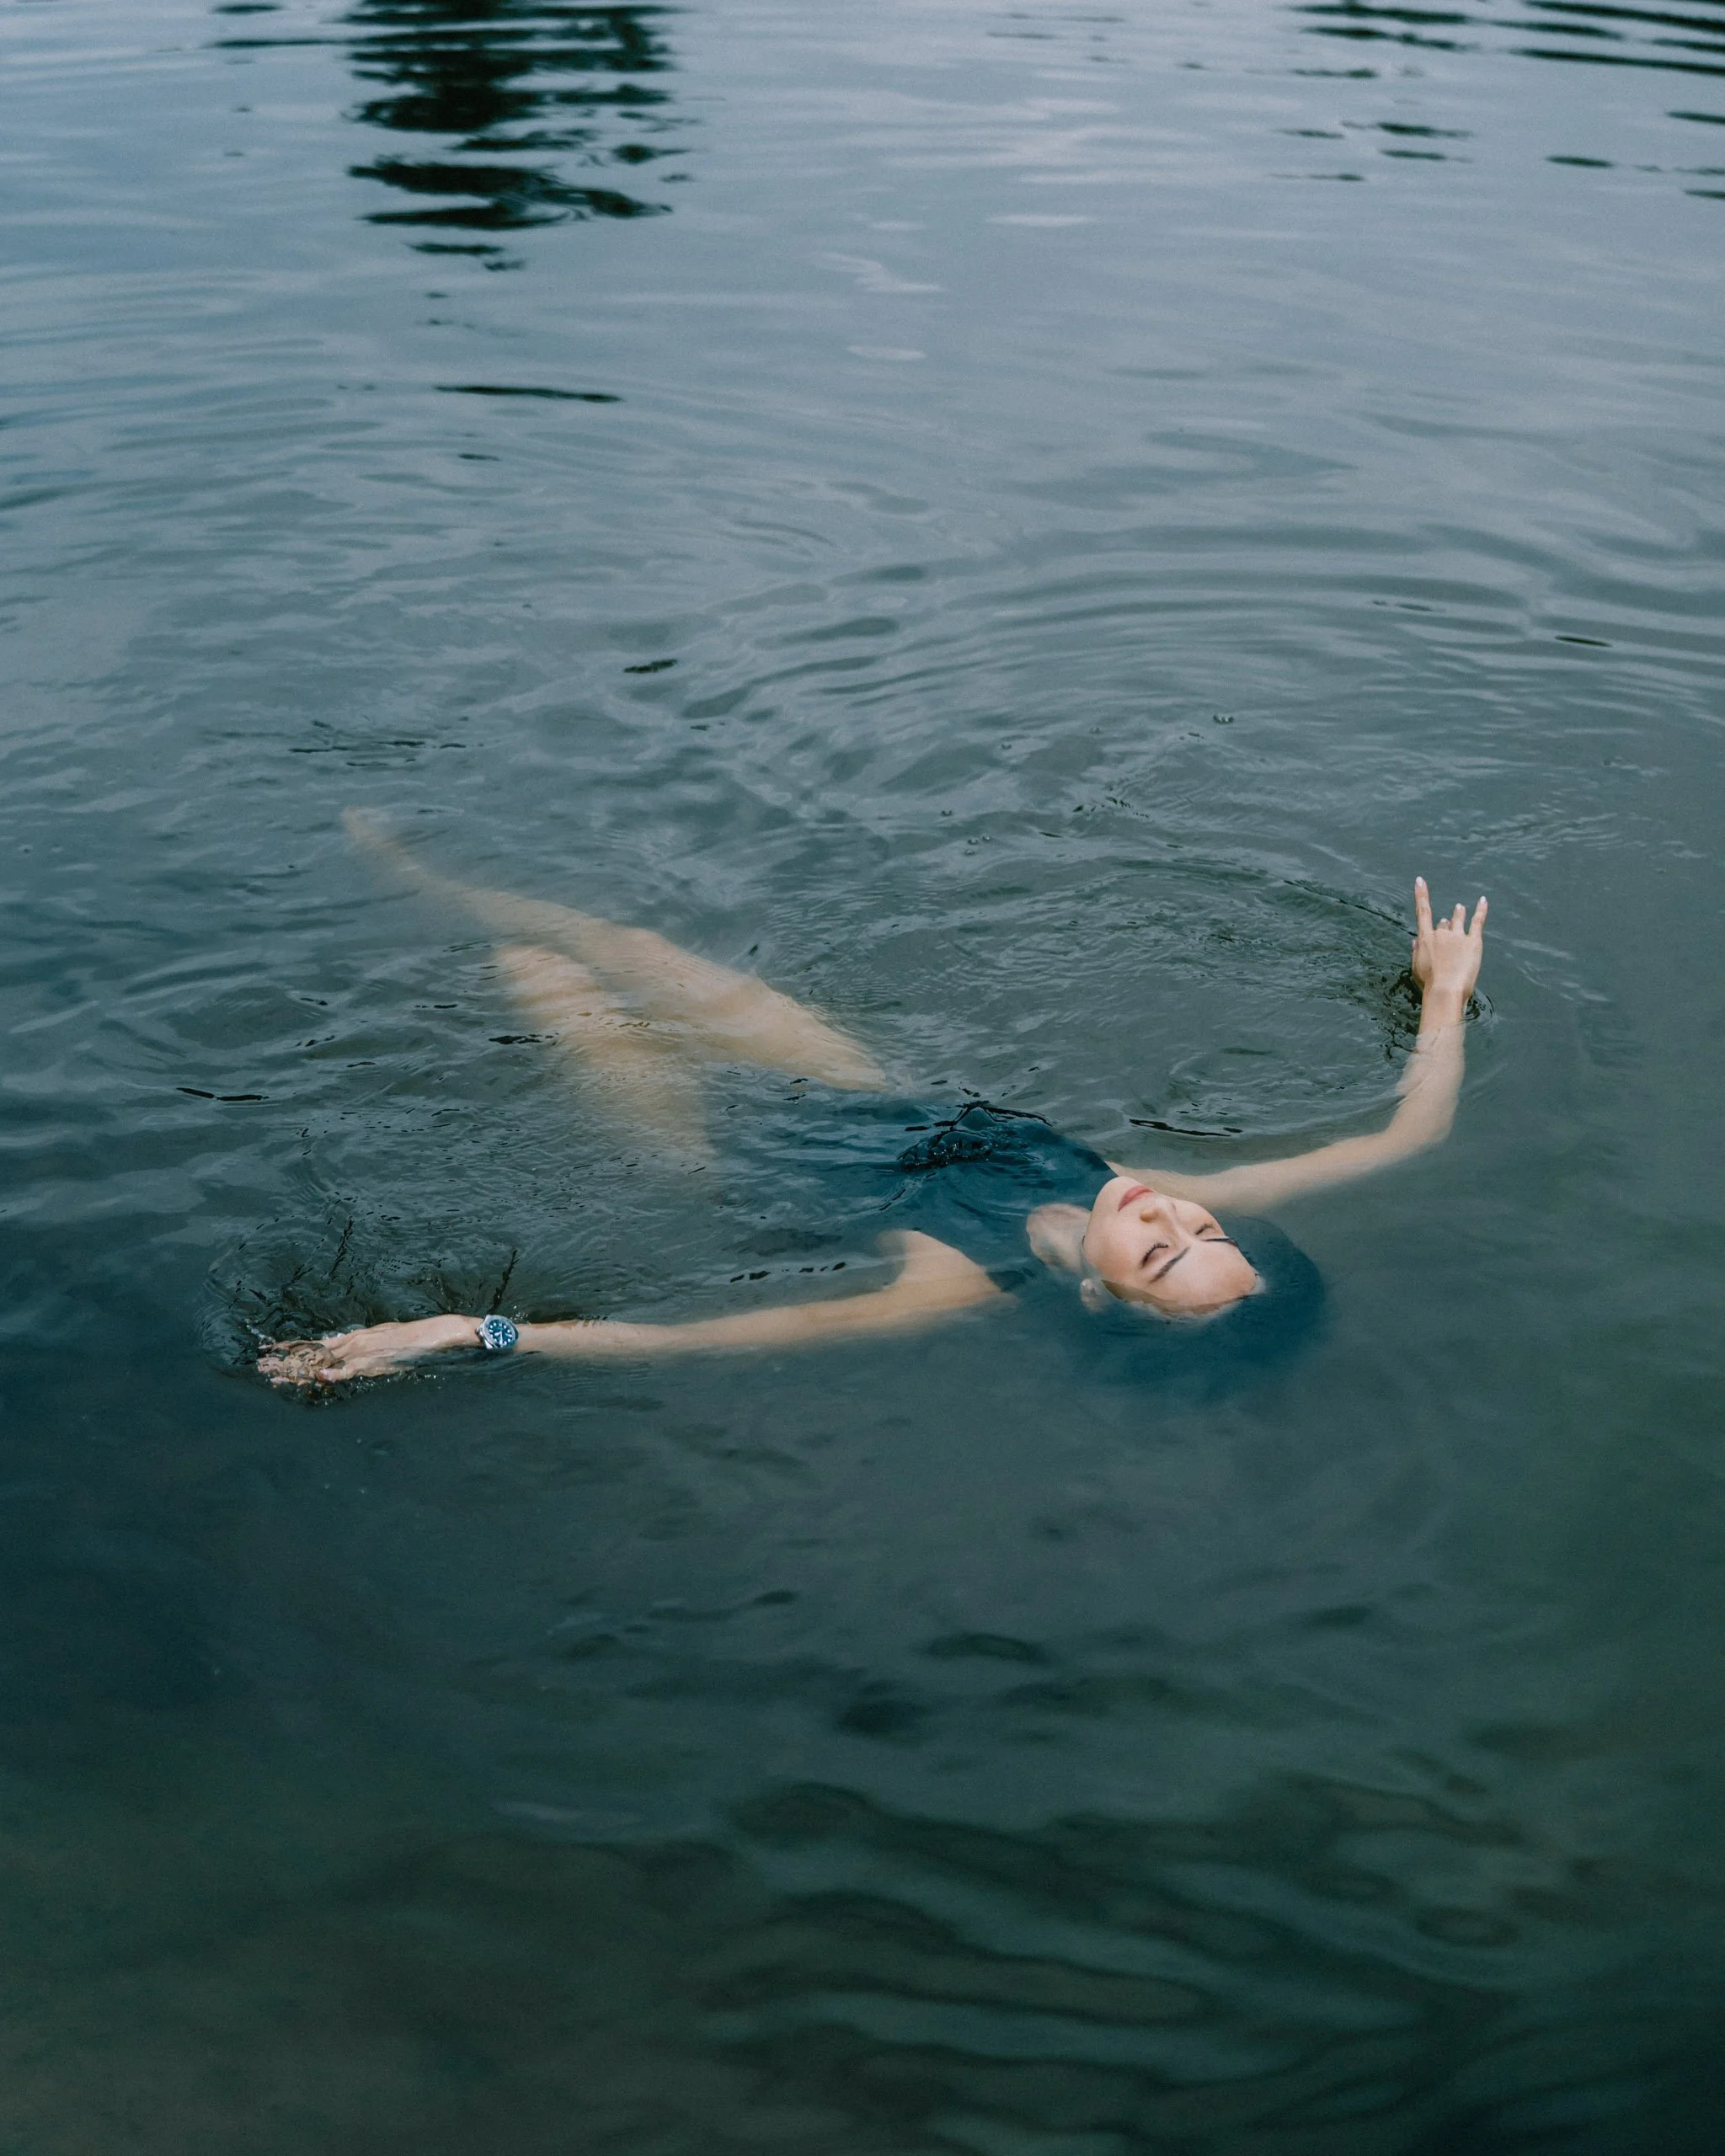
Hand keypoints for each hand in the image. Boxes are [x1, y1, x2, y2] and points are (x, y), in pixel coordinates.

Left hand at [259, 1314, 476, 1389]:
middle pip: (312, 1354)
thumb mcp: (379, 1339)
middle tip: (261, 1366)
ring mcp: (361, 1353)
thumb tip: (343, 1353)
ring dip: (298, 1370)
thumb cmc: (408, 1338)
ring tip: (274, 1376)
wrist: (431, 1334)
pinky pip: (351, 1371)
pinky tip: (319, 1378)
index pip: (314, 1344)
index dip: (290, 1348)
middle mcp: (351, 1344)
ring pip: (324, 1362)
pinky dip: (336, 1374)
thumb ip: (360, 1347)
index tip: (269, 1351)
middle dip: (285, 1361)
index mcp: (352, 1339)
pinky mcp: (374, 1363)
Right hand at [1410, 877, 1486, 1005]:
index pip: (1422, 912)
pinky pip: (1477, 921)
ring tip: (1459, 908)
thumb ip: (1416, 953)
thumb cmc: (1428, 984)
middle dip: (1444, 926)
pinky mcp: (1473, 941)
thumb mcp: (1417, 969)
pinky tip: (1483, 900)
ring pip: (1457, 919)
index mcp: (1425, 939)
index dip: (1421, 894)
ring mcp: (1457, 936)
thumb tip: (1415, 942)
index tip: (1420, 881)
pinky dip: (1480, 910)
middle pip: (1442, 923)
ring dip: (1458, 914)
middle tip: (1446, 929)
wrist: (1445, 990)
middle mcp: (1440, 933)